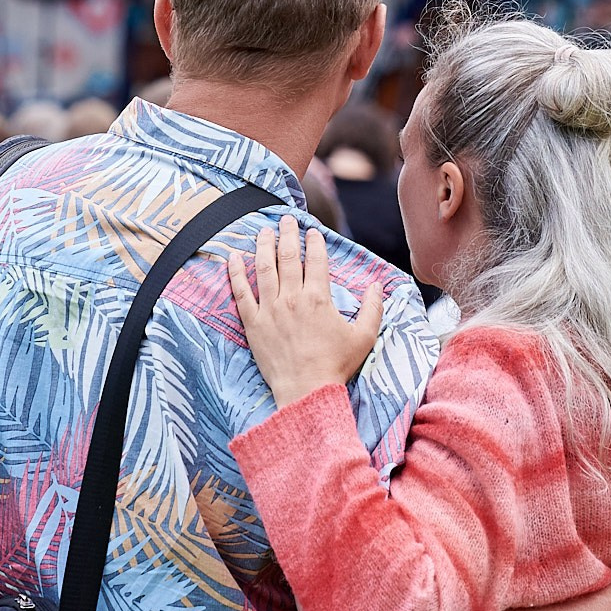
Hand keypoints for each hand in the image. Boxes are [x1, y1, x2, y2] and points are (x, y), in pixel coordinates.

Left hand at [228, 216, 383, 407]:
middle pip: (287, 256)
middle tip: (286, 219)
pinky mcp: (253, 323)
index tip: (312, 232)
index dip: (314, 242)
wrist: (306, 391)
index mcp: (318, 298)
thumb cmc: (336, 365)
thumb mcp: (364, 336)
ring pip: (264, 267)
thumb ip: (372, 307)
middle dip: (287, 234)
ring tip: (264, 230)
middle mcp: (292, 298)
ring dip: (263, 245)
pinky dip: (236, 272)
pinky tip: (233, 257)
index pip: (315, 260)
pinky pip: (241, 292)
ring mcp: (270, 309)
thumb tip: (377, 284)